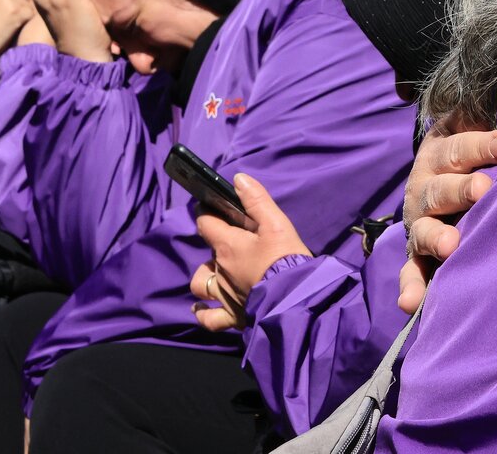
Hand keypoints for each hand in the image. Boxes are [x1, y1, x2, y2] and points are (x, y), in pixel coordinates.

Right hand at [0, 0, 36, 63]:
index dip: (9, 1)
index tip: (3, 13)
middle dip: (18, 5)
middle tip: (7, 20)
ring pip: (27, 1)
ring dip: (23, 13)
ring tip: (9, 24)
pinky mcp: (18, 9)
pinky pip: (32, 11)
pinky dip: (27, 20)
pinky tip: (14, 28)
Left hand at [191, 173, 310, 330]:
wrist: (297, 297)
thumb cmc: (286, 258)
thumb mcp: (277, 223)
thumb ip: (257, 200)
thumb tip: (238, 178)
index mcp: (227, 245)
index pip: (206, 223)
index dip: (208, 214)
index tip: (214, 210)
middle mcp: (219, 270)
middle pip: (207, 253)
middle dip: (216, 246)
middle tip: (234, 243)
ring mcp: (224, 295)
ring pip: (201, 284)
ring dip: (205, 277)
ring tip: (214, 273)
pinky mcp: (232, 316)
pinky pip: (210, 318)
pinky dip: (203, 314)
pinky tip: (199, 310)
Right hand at [398, 125, 496, 313]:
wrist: (445, 175)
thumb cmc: (480, 153)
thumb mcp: (478, 129)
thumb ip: (496, 125)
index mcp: (442, 152)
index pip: (461, 147)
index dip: (482, 145)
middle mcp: (427, 185)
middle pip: (442, 186)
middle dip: (461, 189)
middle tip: (483, 191)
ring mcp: (421, 221)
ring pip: (424, 228)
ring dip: (436, 236)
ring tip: (451, 246)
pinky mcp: (417, 254)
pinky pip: (412, 271)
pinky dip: (412, 286)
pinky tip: (411, 302)